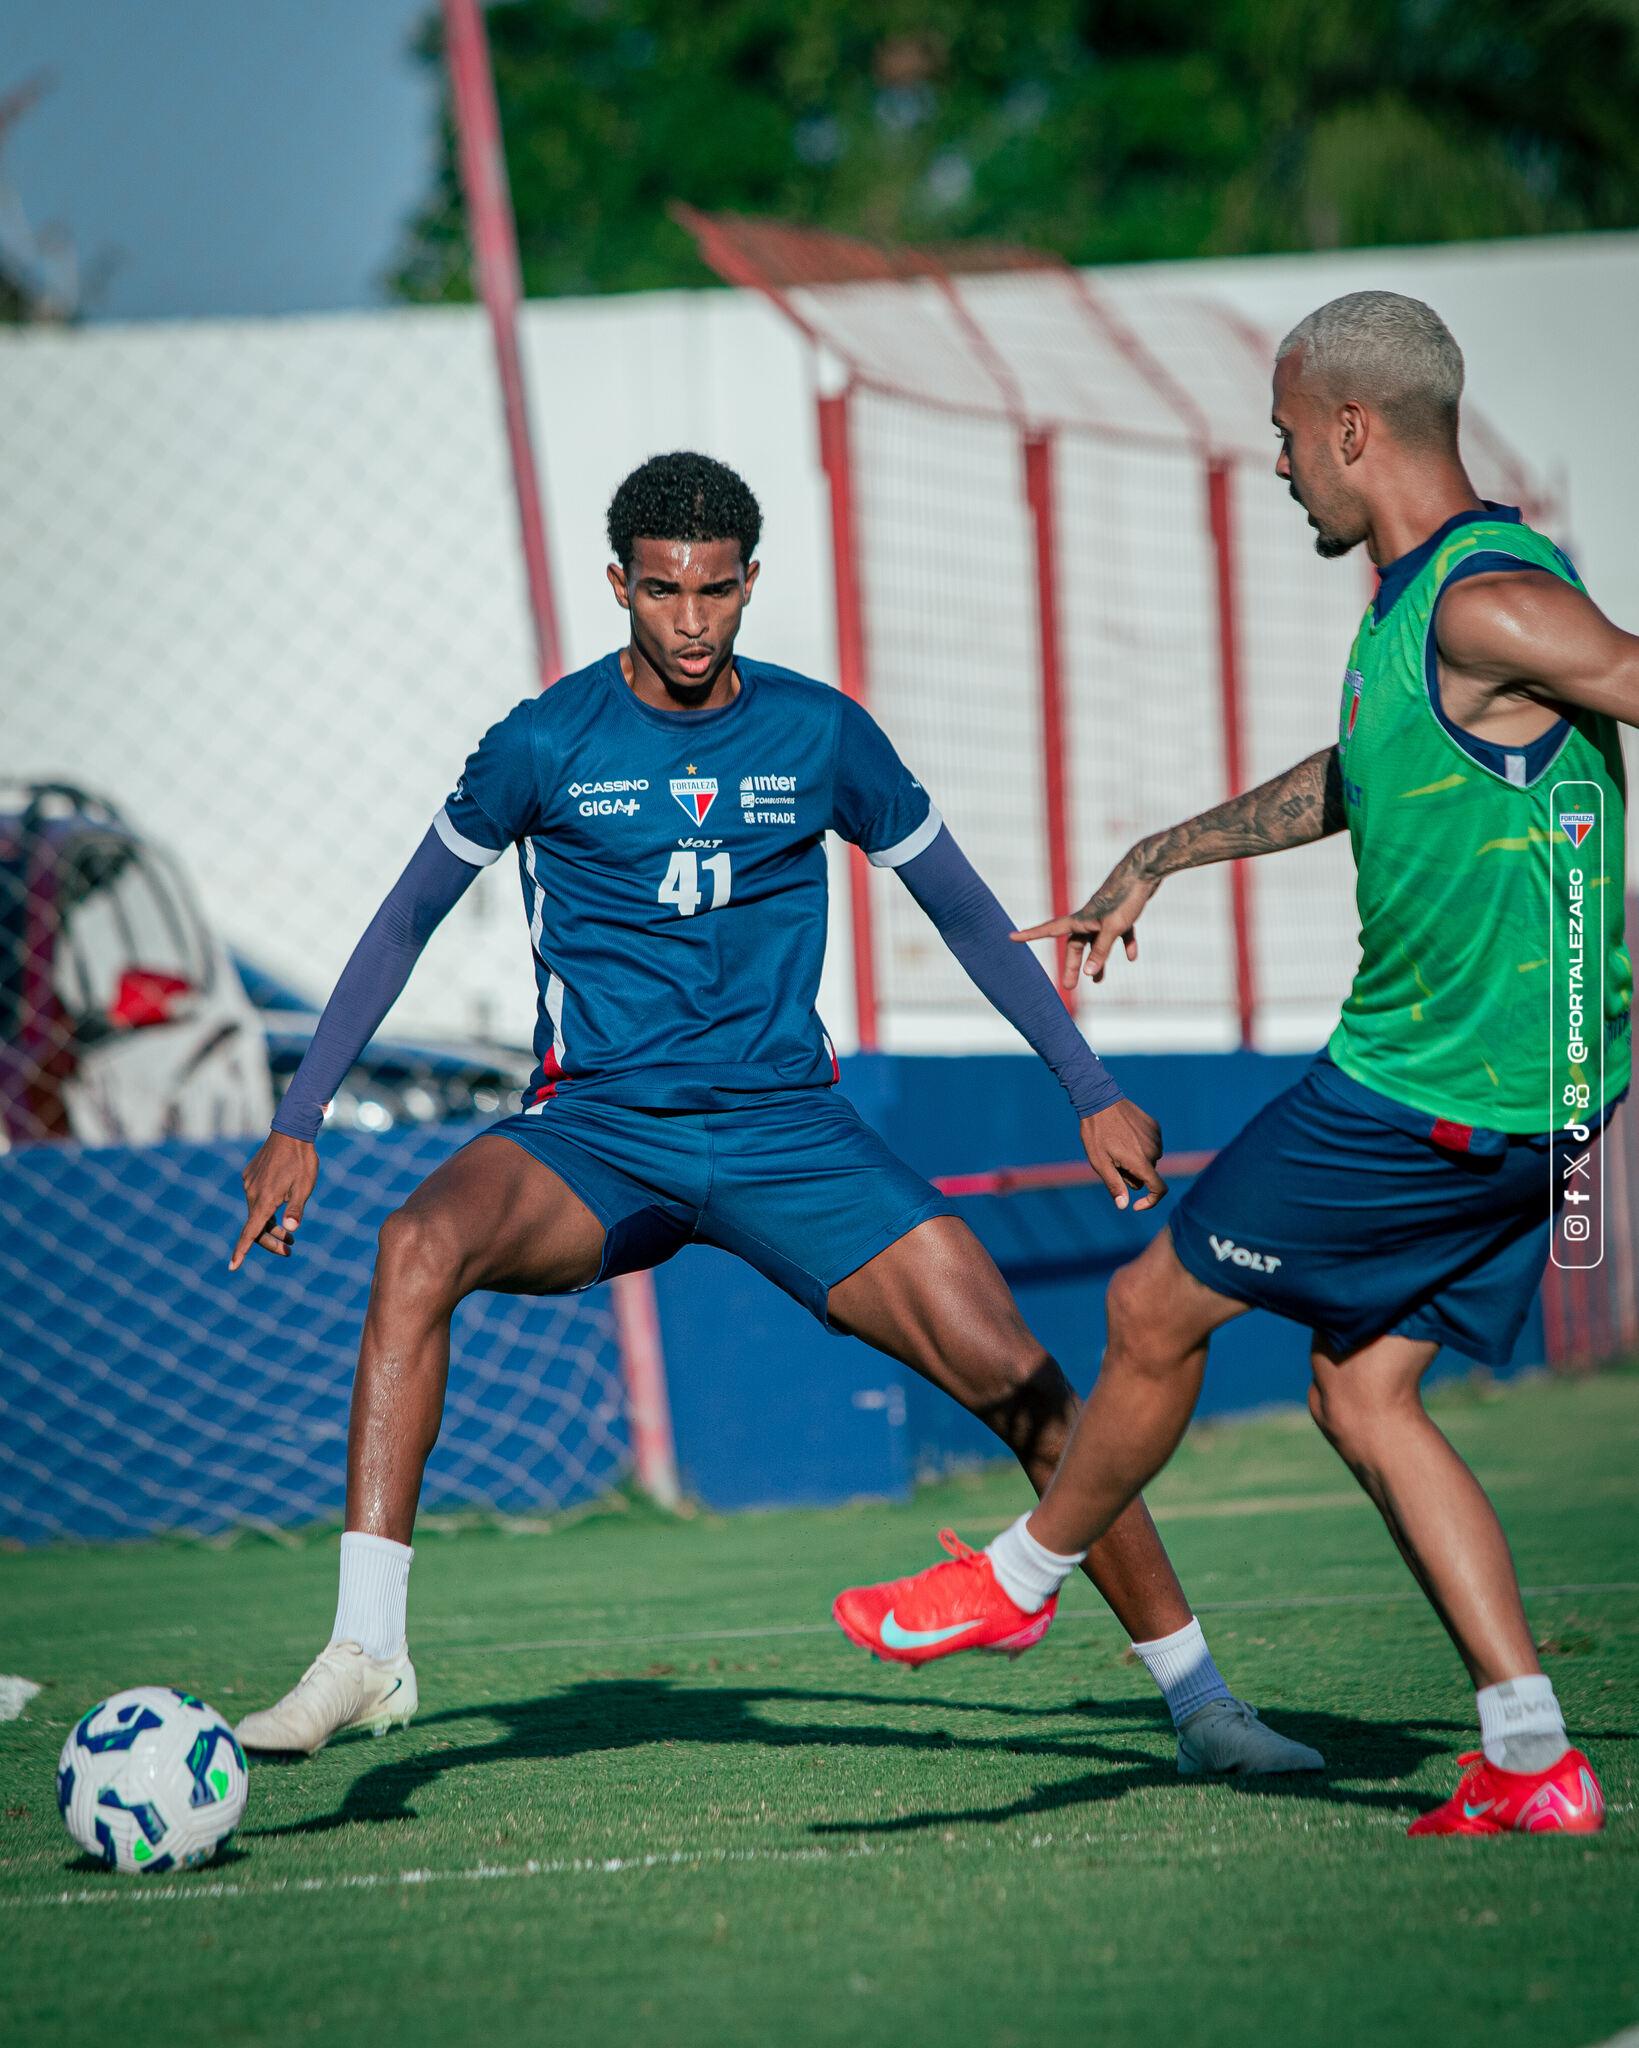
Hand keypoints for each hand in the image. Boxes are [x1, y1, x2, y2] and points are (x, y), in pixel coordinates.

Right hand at [231, 1131, 318, 1268]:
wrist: (291, 1132)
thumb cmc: (301, 1161)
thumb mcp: (304, 1186)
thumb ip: (296, 1208)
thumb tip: (290, 1227)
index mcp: (265, 1199)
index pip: (250, 1231)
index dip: (241, 1250)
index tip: (233, 1266)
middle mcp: (252, 1193)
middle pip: (256, 1226)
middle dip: (270, 1241)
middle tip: (289, 1250)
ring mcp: (249, 1184)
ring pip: (256, 1212)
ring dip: (271, 1225)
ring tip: (290, 1235)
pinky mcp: (250, 1176)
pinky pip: (256, 1197)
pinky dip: (267, 1208)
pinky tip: (283, 1203)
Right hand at [1012, 845, 1158, 988]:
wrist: (1146, 870)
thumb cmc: (1127, 897)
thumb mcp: (1113, 928)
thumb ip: (1100, 951)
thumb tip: (1087, 974)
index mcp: (1081, 919)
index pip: (1050, 930)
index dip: (1030, 934)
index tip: (1011, 937)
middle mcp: (1089, 917)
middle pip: (1076, 944)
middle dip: (1072, 965)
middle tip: (1068, 987)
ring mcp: (1105, 915)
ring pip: (1097, 941)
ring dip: (1097, 960)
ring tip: (1098, 982)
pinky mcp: (1122, 912)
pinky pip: (1120, 932)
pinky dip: (1125, 944)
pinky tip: (1132, 956)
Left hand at [1081, 1099, 1165, 1211]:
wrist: (1100, 1101)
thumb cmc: (1096, 1134)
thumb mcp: (1099, 1162)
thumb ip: (1114, 1185)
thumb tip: (1123, 1206)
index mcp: (1141, 1161)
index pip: (1159, 1189)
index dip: (1151, 1201)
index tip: (1137, 1205)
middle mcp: (1154, 1151)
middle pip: (1147, 1174)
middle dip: (1132, 1174)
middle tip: (1112, 1160)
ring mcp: (1156, 1137)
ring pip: (1149, 1160)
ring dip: (1136, 1159)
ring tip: (1117, 1145)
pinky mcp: (1155, 1126)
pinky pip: (1151, 1144)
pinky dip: (1140, 1145)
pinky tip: (1125, 1134)